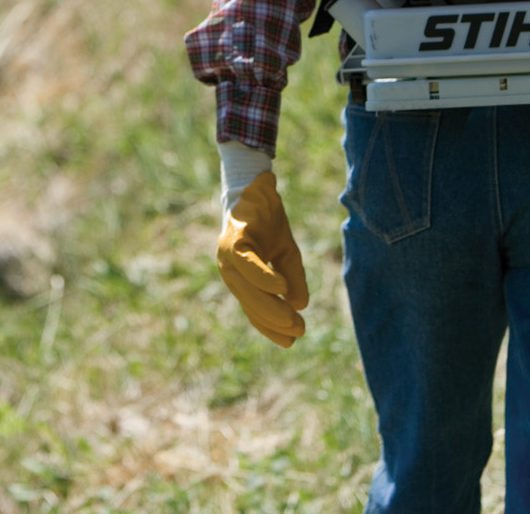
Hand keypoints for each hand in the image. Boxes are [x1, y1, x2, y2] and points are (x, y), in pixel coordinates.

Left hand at [216, 171, 309, 347]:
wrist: (257, 186)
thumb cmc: (269, 223)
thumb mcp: (286, 254)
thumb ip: (292, 279)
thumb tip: (300, 306)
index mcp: (241, 277)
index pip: (254, 309)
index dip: (270, 328)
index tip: (290, 342)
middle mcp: (230, 270)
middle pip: (250, 304)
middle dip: (274, 321)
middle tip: (298, 332)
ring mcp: (229, 256)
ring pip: (247, 290)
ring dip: (270, 306)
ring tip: (293, 319)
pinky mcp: (234, 240)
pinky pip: (247, 264)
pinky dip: (262, 278)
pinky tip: (280, 289)